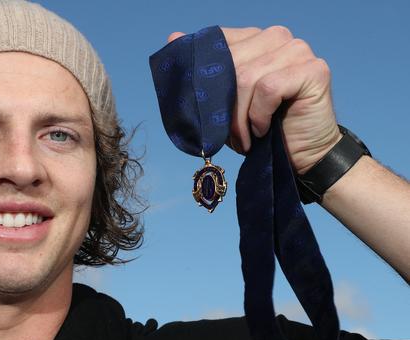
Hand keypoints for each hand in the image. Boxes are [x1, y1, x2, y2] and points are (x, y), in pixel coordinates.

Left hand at [167, 26, 341, 173]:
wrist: (302, 155)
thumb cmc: (261, 127)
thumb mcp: (224, 101)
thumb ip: (204, 70)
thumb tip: (173, 37)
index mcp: (255, 38)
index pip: (219, 44)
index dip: (206, 78)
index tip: (204, 109)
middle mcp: (278, 37)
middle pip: (230, 63)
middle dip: (222, 105)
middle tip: (226, 134)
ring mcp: (298, 50)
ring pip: (247, 78)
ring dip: (239, 117)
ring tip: (244, 138)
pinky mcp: (314, 70)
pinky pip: (268, 88)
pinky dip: (259, 116)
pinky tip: (264, 129)